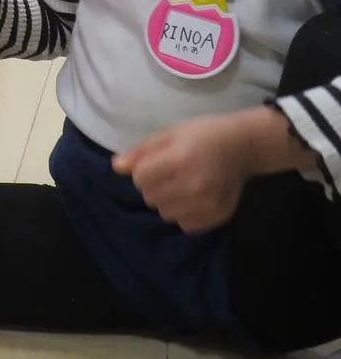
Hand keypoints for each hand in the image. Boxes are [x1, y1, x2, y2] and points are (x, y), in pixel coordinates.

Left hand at [113, 114, 250, 232]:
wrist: (243, 146)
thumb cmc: (202, 135)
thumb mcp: (169, 134)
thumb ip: (141, 151)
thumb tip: (116, 167)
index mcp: (180, 159)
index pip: (140, 177)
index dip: (142, 170)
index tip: (155, 162)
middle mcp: (194, 185)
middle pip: (150, 197)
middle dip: (153, 185)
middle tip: (170, 173)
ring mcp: (208, 203)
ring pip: (165, 213)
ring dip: (166, 201)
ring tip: (181, 186)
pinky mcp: (218, 216)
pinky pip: (185, 224)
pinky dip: (183, 213)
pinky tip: (192, 198)